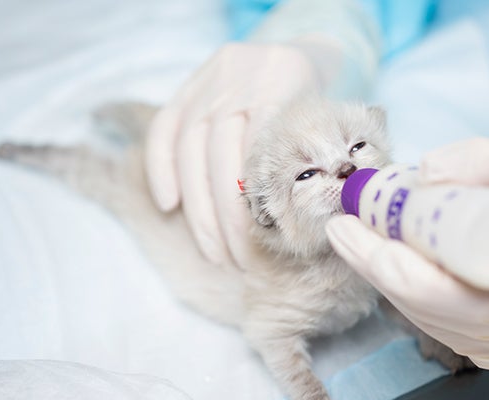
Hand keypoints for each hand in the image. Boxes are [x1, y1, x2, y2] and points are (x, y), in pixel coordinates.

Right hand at [146, 42, 322, 267]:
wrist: (298, 49)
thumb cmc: (315, 103)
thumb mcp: (327, 121)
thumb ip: (314, 158)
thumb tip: (303, 223)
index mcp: (285, 80)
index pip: (260, 152)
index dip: (255, 206)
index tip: (261, 247)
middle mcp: (242, 75)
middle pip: (223, 155)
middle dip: (227, 218)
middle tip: (237, 260)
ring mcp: (210, 79)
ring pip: (190, 147)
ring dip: (198, 208)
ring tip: (212, 250)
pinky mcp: (187, 85)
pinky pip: (163, 128)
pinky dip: (161, 168)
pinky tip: (169, 205)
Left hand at [327, 138, 488, 371]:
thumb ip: (475, 160)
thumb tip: (424, 176)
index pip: (450, 286)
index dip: (389, 261)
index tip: (347, 226)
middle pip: (429, 307)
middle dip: (376, 267)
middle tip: (342, 229)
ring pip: (429, 321)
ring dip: (388, 282)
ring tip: (361, 239)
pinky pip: (439, 328)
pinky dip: (410, 297)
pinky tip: (393, 266)